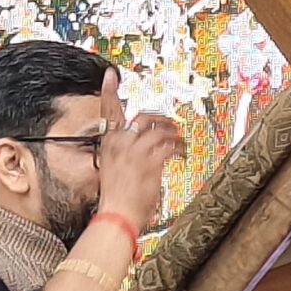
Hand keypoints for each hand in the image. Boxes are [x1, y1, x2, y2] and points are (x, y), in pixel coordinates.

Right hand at [94, 67, 184, 227]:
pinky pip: (169, 146)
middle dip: (160, 118)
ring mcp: (135, 152)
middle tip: (170, 124)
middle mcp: (120, 143)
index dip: (109, 90)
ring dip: (174, 134)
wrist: (117, 216)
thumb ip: (123, 154)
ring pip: (160, 130)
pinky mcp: (150, 162)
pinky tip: (182, 154)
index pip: (107, 111)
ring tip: (180, 141)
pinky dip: (179, 148)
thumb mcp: (113, 170)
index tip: (111, 74)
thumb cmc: (116, 198)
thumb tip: (138, 147)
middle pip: (142, 117)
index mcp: (108, 143)